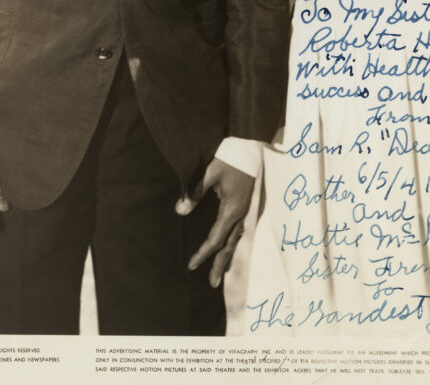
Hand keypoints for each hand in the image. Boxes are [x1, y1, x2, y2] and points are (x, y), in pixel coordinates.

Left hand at [175, 158, 253, 286]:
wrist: (250, 146)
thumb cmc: (229, 158)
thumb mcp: (210, 173)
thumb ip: (195, 192)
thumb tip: (180, 211)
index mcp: (232, 210)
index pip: (216, 239)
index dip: (203, 253)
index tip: (192, 265)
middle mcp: (241, 214)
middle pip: (229, 245)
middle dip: (220, 265)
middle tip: (212, 283)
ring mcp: (245, 210)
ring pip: (236, 239)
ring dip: (228, 255)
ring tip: (220, 271)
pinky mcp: (246, 205)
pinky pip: (239, 230)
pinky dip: (233, 242)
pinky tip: (229, 246)